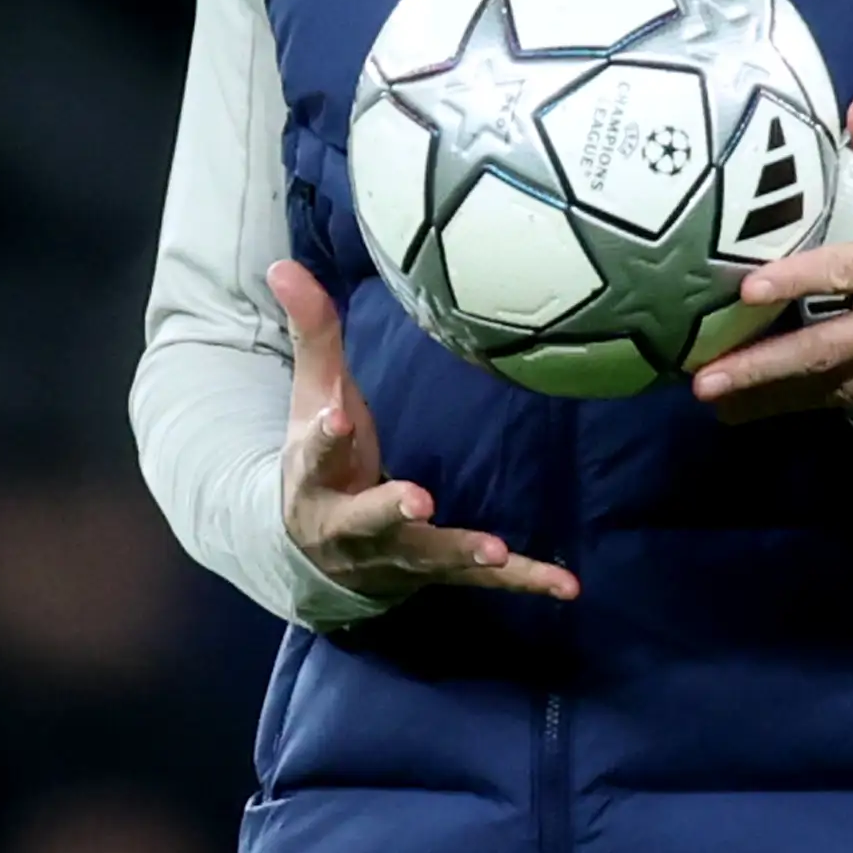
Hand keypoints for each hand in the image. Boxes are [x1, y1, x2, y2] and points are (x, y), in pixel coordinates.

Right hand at [270, 261, 578, 602]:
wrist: (318, 553)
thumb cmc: (324, 461)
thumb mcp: (313, 399)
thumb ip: (312, 335)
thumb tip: (284, 264)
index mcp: (316, 478)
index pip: (316, 454)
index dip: (324, 435)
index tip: (335, 414)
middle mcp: (351, 526)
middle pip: (368, 520)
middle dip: (390, 510)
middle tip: (418, 499)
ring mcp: (396, 555)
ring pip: (429, 556)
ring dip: (463, 553)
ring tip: (498, 551)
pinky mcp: (436, 573)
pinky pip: (483, 584)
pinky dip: (525, 583)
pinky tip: (568, 587)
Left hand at [690, 100, 852, 424]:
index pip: (847, 272)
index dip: (794, 282)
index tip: (745, 293)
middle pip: (831, 349)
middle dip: (764, 369)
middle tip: (707, 385)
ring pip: (847, 386)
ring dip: (785, 398)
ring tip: (730, 410)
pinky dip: (835, 400)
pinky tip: (793, 406)